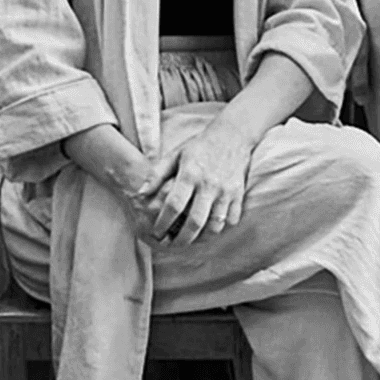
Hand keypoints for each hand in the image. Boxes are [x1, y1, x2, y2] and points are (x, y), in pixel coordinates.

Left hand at [134, 124, 256, 247]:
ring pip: (215, 225)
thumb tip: (141, 193)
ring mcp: (226, 191)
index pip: (174, 205)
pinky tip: (210, 228)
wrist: (233, 135)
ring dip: (202, 237)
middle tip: (172, 244)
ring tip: (191, 240)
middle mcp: (209, 184)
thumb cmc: (200, 146)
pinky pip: (231, 220)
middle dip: (182, 238)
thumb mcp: (175, 154)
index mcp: (190, 174)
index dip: (163, 222)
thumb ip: (157, 174)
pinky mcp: (238, 194)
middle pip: (195, 221)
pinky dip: (221, 228)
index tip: (156, 232)